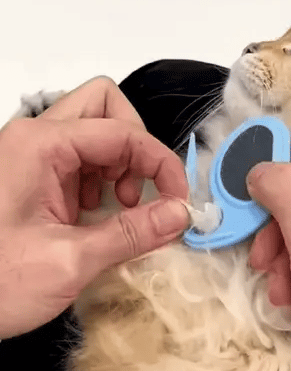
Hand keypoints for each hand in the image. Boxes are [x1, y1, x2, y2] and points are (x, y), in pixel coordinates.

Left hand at [0, 77, 189, 338]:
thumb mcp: (67, 262)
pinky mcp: (32, 174)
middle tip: (137, 189)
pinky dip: (101, 179)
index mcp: (39, 145)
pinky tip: (95, 214)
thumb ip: (131, 233)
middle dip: (134, 146)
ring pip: (96, 130)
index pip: (122, 132)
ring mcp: (31, 154)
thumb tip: (179, 215)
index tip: (177, 199)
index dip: (160, 163)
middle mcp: (34, 138)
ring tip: (117, 206)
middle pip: (105, 108)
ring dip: (119, 163)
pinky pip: (81, 157)